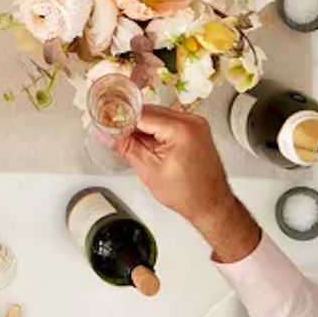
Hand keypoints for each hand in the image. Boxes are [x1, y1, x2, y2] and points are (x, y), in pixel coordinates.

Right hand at [116, 105, 260, 262]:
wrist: (211, 204)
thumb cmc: (189, 194)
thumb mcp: (148, 170)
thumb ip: (126, 147)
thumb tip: (108, 135)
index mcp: (181, 129)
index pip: (141, 114)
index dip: (121, 119)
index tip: (106, 123)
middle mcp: (192, 121)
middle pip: (150, 112)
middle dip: (130, 123)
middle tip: (114, 134)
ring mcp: (196, 124)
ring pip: (158, 116)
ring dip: (142, 128)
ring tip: (131, 144)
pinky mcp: (195, 130)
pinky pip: (168, 123)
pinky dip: (155, 131)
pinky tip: (148, 145)